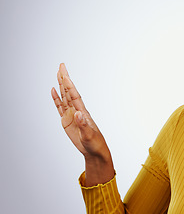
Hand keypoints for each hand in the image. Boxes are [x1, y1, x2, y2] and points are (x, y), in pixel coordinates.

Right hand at [51, 63, 113, 185]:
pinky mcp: (67, 121)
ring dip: (61, 86)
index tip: (65, 74)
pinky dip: (56, 99)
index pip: (74, 95)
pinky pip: (59, 107)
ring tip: (58, 74)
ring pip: (64, 97)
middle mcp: (77, 111)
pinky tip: (53, 91)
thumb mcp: (89, 135)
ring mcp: (71, 115)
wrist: (94, 151)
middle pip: (69, 92)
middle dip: (65, 79)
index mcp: (82, 113)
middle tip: (61, 66)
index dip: (69, 85)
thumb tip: (78, 114)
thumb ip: (83, 125)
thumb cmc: (95, 144)